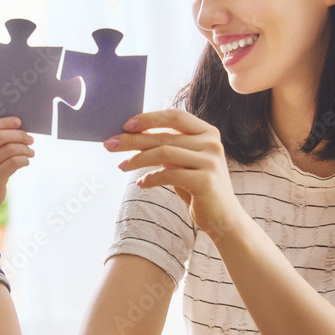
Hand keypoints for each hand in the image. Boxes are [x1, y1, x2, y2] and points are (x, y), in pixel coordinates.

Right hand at [0, 117, 33, 212]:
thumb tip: (19, 128)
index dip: (3, 122)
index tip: (18, 122)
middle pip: (1, 137)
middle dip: (19, 135)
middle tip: (30, 139)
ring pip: (9, 149)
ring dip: (24, 148)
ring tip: (30, 152)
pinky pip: (13, 162)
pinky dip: (23, 159)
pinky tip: (26, 161)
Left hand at [104, 109, 243, 236]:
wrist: (223, 218)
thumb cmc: (198, 187)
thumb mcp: (184, 161)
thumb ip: (168, 146)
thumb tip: (132, 134)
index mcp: (208, 132)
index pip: (175, 116)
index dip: (149, 118)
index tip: (125, 125)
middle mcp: (212, 143)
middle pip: (164, 136)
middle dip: (133, 139)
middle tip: (110, 144)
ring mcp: (210, 162)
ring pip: (164, 153)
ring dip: (137, 159)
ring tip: (122, 166)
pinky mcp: (205, 181)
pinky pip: (168, 175)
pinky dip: (151, 178)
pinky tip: (141, 184)